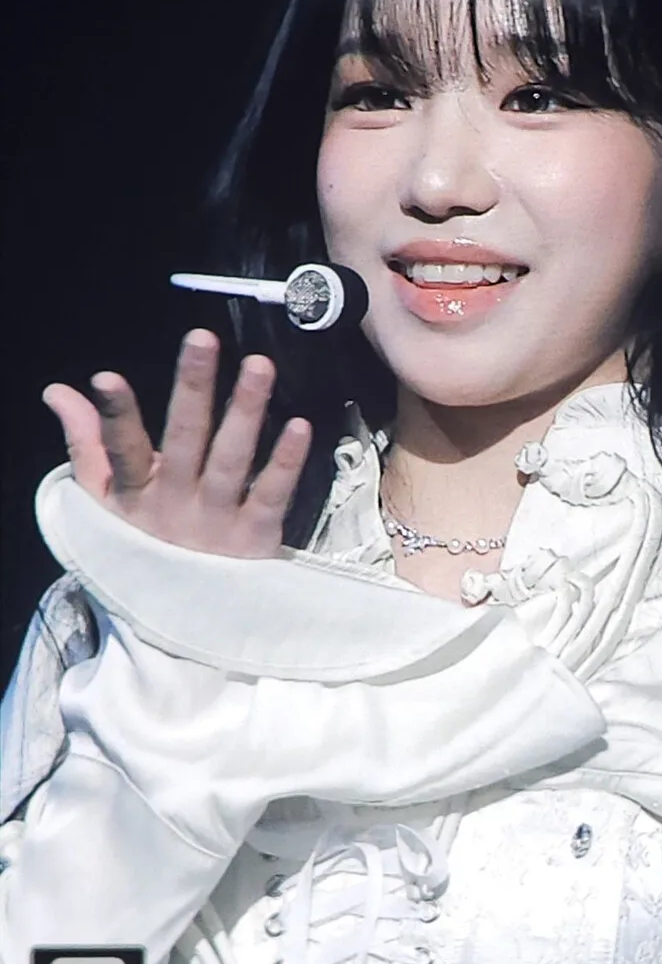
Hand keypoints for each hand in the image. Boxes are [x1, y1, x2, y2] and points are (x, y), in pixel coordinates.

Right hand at [41, 329, 311, 556]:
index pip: (121, 448)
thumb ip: (87, 442)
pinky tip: (300, 425)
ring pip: (232, 459)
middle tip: (203, 338)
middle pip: (185, 439)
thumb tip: (59, 390)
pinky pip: (271, 495)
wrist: (182, 625)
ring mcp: (217, 521)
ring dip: (246, 410)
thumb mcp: (106, 502)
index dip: (114, 415)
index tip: (107, 379)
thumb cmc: (144, 546)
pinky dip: (286, 462)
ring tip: (260, 366)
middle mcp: (176, 503)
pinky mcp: (255, 538)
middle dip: (193, 387)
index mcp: (135, 492)